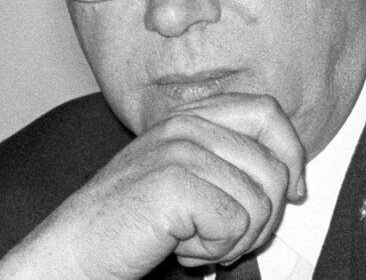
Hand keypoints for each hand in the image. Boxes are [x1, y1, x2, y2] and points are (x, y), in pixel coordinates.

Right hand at [0, 93, 306, 278]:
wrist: (73, 252)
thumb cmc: (128, 223)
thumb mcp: (183, 178)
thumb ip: (226, 162)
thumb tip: (290, 176)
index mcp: (190, 117)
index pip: (267, 112)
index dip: (291, 154)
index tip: (292, 192)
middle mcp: (185, 126)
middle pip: (273, 166)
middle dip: (264, 216)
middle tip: (226, 238)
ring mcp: (179, 151)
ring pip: (259, 201)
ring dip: (234, 238)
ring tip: (193, 242)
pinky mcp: (175, 184)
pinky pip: (235, 224)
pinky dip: (213, 250)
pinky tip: (179, 247)